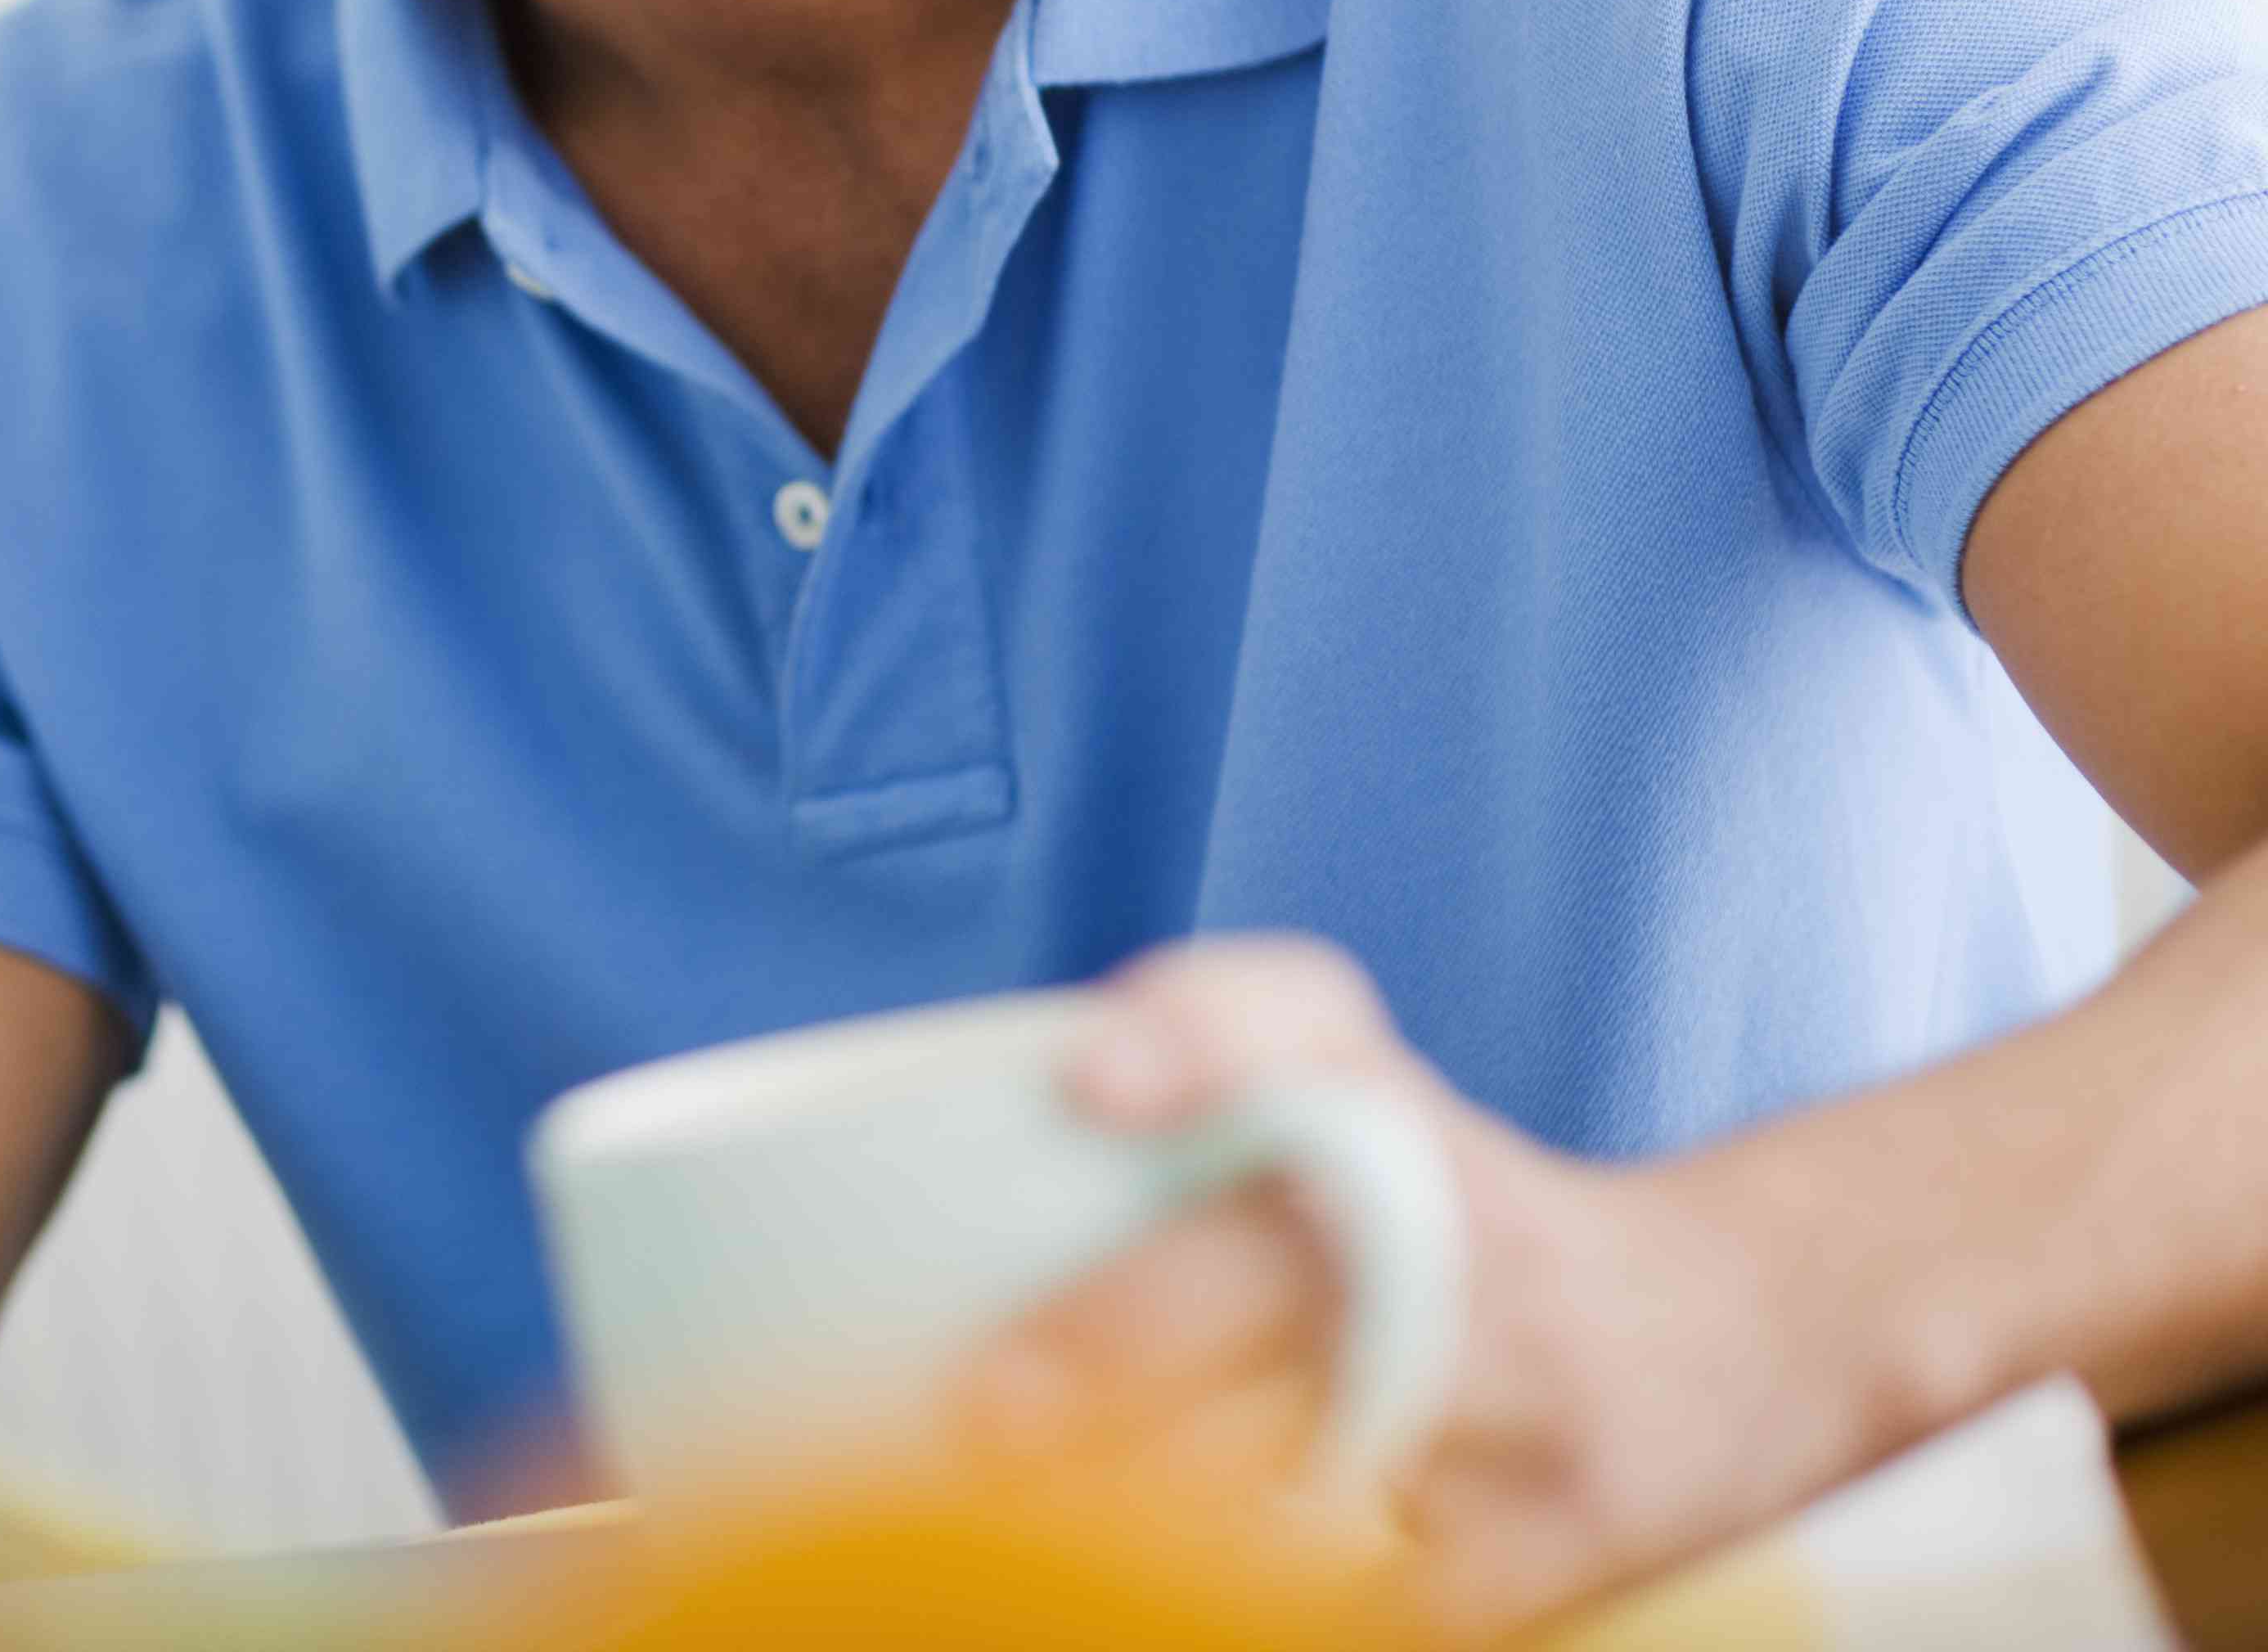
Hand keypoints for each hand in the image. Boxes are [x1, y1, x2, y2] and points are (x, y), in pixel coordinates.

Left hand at [955, 937, 1940, 1638]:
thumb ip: (1162, 1115)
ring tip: (1032, 1545)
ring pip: (1337, 1453)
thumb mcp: (1338, 1115)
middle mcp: (1465, 1225)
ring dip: (1172, 1504)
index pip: (1301, 1021)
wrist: (1742, 1343)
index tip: (1093, 1081)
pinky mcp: (1558, 1545)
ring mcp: (1523, 1393)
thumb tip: (872, 1260)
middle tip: (985, 1409)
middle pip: (1294, 1260)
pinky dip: (1270, 1608)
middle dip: (1128, 1337)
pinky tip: (1162, 1605)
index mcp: (1384, 1102)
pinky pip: (1393, 1600)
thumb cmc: (1451, 1230)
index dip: (1204, 1035)